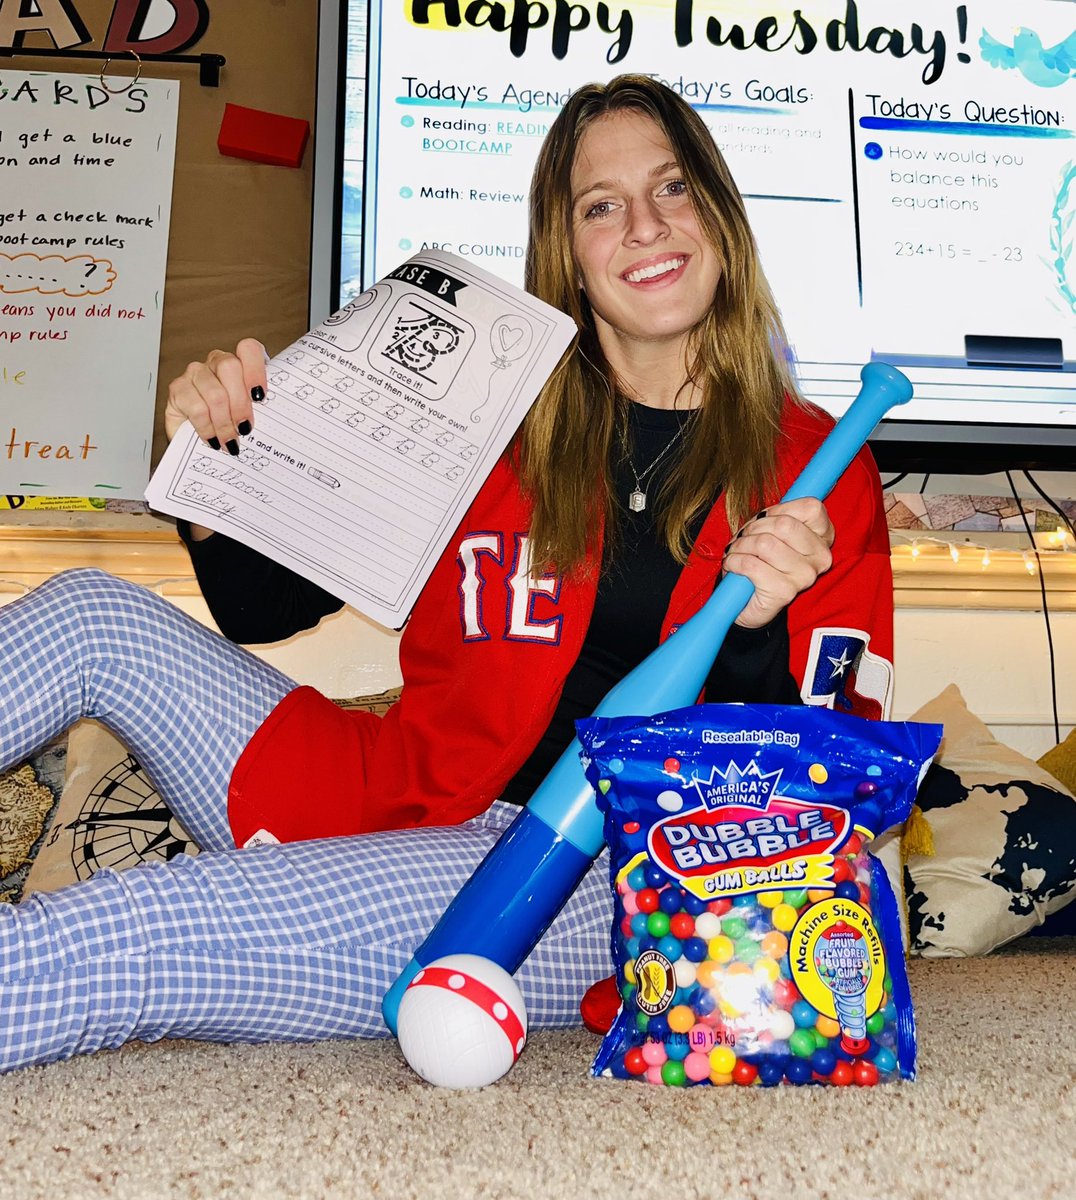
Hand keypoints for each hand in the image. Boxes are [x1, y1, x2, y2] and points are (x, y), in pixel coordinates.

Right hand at [164, 338, 268, 452]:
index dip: (255, 369)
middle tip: (245, 428)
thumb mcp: (252, 415)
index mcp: (241, 363)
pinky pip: (196, 408)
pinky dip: (207, 428)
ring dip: (225, 423)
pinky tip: (212, 439)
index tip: (260, 396)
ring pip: (215, 392)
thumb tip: (277, 419)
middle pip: (230, 367)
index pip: (248, 349)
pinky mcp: (178, 388)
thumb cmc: (231, 425)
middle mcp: (217, 362)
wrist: (197, 441)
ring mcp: (196, 372)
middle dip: (240, 404)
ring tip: (230, 441)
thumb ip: (263, 409)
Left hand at [723, 498, 833, 628]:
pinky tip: (733, 566)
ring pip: (765, 543)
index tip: (765, 521)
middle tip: (744, 539)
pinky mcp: (785, 593)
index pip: (812, 508)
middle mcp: (821, 557)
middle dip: (754, 528)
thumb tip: (782, 498)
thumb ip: (779, 512)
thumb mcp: (770, 529)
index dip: (779, 509)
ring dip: (741, 546)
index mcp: (823, 537)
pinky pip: (751, 565)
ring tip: (737, 553)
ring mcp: (805, 576)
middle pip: (784, 524)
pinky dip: (734, 562)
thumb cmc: (760, 559)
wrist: (745, 600)